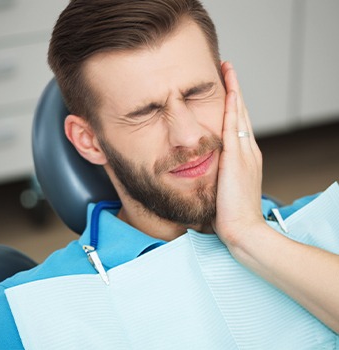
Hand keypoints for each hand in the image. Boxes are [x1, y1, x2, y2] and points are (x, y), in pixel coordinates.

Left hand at [213, 62, 264, 249]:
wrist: (243, 230)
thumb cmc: (231, 214)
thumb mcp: (225, 189)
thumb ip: (220, 175)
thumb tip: (206, 170)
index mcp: (245, 159)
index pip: (239, 126)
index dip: (234, 106)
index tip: (227, 90)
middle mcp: (248, 151)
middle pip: (242, 114)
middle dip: (235, 91)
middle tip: (229, 70)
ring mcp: (245, 153)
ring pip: (240, 114)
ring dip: (234, 91)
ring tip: (229, 71)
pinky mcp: (237, 158)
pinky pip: (234, 126)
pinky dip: (233, 107)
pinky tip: (230, 91)